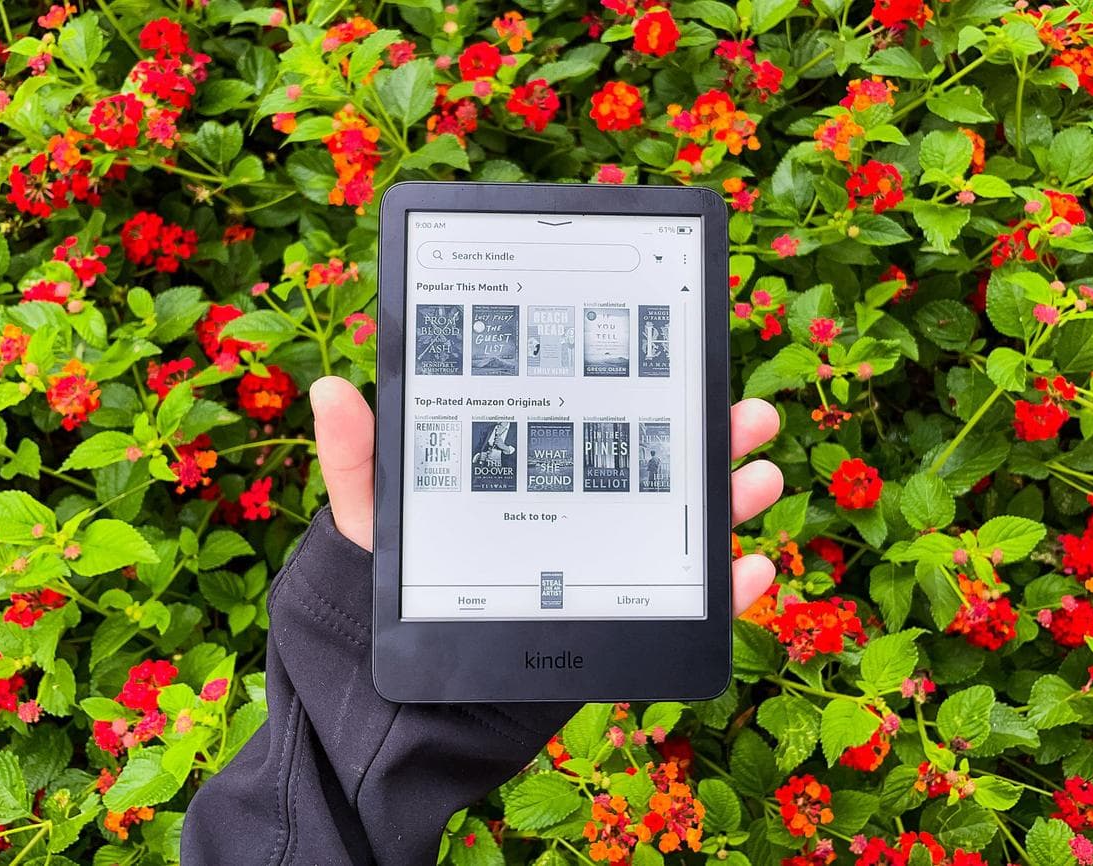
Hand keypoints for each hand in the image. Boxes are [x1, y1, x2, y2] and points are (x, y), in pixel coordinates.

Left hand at [310, 377, 783, 615]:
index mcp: (538, 468)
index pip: (598, 415)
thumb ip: (359, 457)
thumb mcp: (377, 517)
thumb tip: (332, 387)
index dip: (646, 386)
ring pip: (686, 525)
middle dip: (710, 434)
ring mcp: (608, 564)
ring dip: (731, 498)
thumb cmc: (398, 587)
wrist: (410, 695)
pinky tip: (755, 570)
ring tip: (760, 475)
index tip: (683, 352)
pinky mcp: (620, 619)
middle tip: (748, 412)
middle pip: (658, 463)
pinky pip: (688, 605)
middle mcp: (583, 510)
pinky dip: (732, 591)